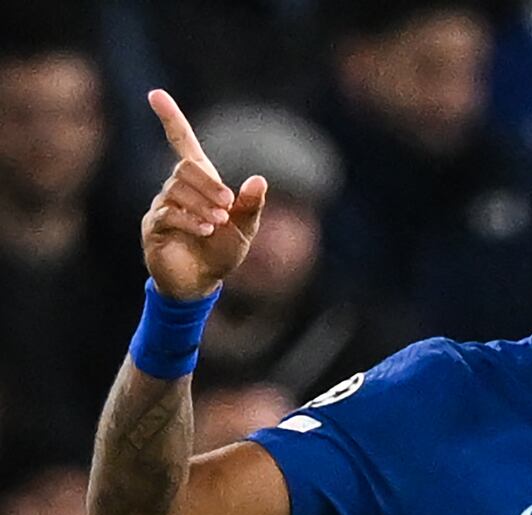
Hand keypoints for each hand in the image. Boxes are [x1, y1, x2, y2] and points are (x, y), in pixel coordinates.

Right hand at [142, 89, 267, 299]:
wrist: (202, 282)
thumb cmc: (222, 252)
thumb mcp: (245, 229)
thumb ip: (251, 205)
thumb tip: (258, 180)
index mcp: (200, 183)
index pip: (181, 142)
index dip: (171, 118)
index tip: (156, 94)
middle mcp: (176, 189)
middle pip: (185, 167)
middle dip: (209, 185)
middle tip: (228, 207)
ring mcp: (162, 206)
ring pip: (177, 190)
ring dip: (202, 206)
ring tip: (217, 224)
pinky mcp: (153, 227)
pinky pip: (167, 213)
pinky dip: (189, 220)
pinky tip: (205, 230)